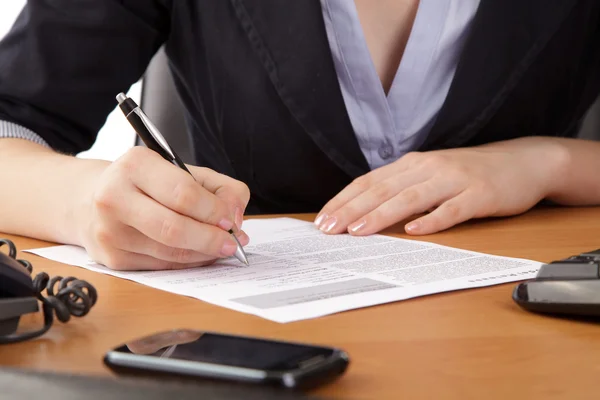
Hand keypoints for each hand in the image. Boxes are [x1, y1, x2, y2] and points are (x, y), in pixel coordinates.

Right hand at [75, 147, 249, 270]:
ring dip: (204, 253)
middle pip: (174, 228)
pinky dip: (188, 262)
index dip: (214, 211)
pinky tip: (200, 254)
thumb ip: (220, 187)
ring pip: (170, 252)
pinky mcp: (113, 258)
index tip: (232, 220)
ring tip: (222, 247)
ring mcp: (110, 231)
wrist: (90, 199)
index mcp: (135, 166)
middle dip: (211, 239)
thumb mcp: (182, 170)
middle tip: (233, 242)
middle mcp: (115, 197)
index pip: (183, 193)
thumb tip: (236, 216)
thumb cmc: (145, 183)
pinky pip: (162, 266)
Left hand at [315, 137, 566, 235]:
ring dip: (381, 214)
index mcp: (412, 164)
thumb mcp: (430, 175)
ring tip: (357, 231)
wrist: (522, 162)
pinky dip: (432, 219)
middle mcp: (428, 168)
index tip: (321, 219)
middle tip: (327, 229)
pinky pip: (453, 209)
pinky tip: (414, 231)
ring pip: (411, 198)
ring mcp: (454, 180)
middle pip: (382, 189)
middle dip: (351, 210)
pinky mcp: (479, 195)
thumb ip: (402, 189)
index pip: (369, 182)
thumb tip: (364, 213)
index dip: (343, 200)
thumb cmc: (469, 173)